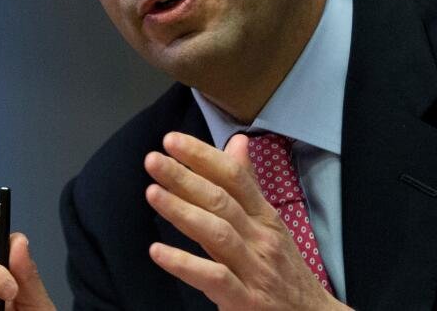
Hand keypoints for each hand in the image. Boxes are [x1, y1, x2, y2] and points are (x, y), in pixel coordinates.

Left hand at [144, 132, 350, 310]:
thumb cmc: (284, 268)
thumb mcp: (270, 223)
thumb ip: (247, 184)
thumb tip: (237, 142)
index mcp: (265, 216)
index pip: (235, 178)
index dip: (203, 156)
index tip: (172, 141)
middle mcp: (261, 238)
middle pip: (222, 201)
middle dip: (185, 178)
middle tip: (153, 160)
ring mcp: (255, 269)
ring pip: (217, 233)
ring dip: (182, 211)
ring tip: (152, 193)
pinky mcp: (246, 300)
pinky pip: (214, 278)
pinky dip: (185, 264)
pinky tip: (157, 251)